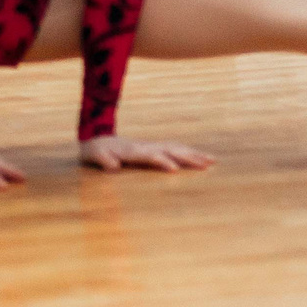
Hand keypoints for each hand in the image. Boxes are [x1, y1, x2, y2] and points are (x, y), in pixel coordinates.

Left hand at [78, 135, 214, 173]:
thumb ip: (102, 160)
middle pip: (170, 150)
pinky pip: (175, 148)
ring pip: (176, 148)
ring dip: (194, 154)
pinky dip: (189, 152)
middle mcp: (146, 146)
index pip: (151, 156)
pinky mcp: (154, 147)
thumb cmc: (95, 150)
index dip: (162, 161)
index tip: (175, 170)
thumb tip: (112, 166)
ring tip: (212, 160)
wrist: (95, 137)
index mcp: (132, 151)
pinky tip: (200, 157)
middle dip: (188, 157)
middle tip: (208, 164)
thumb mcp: (94, 155)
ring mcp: (151, 145)